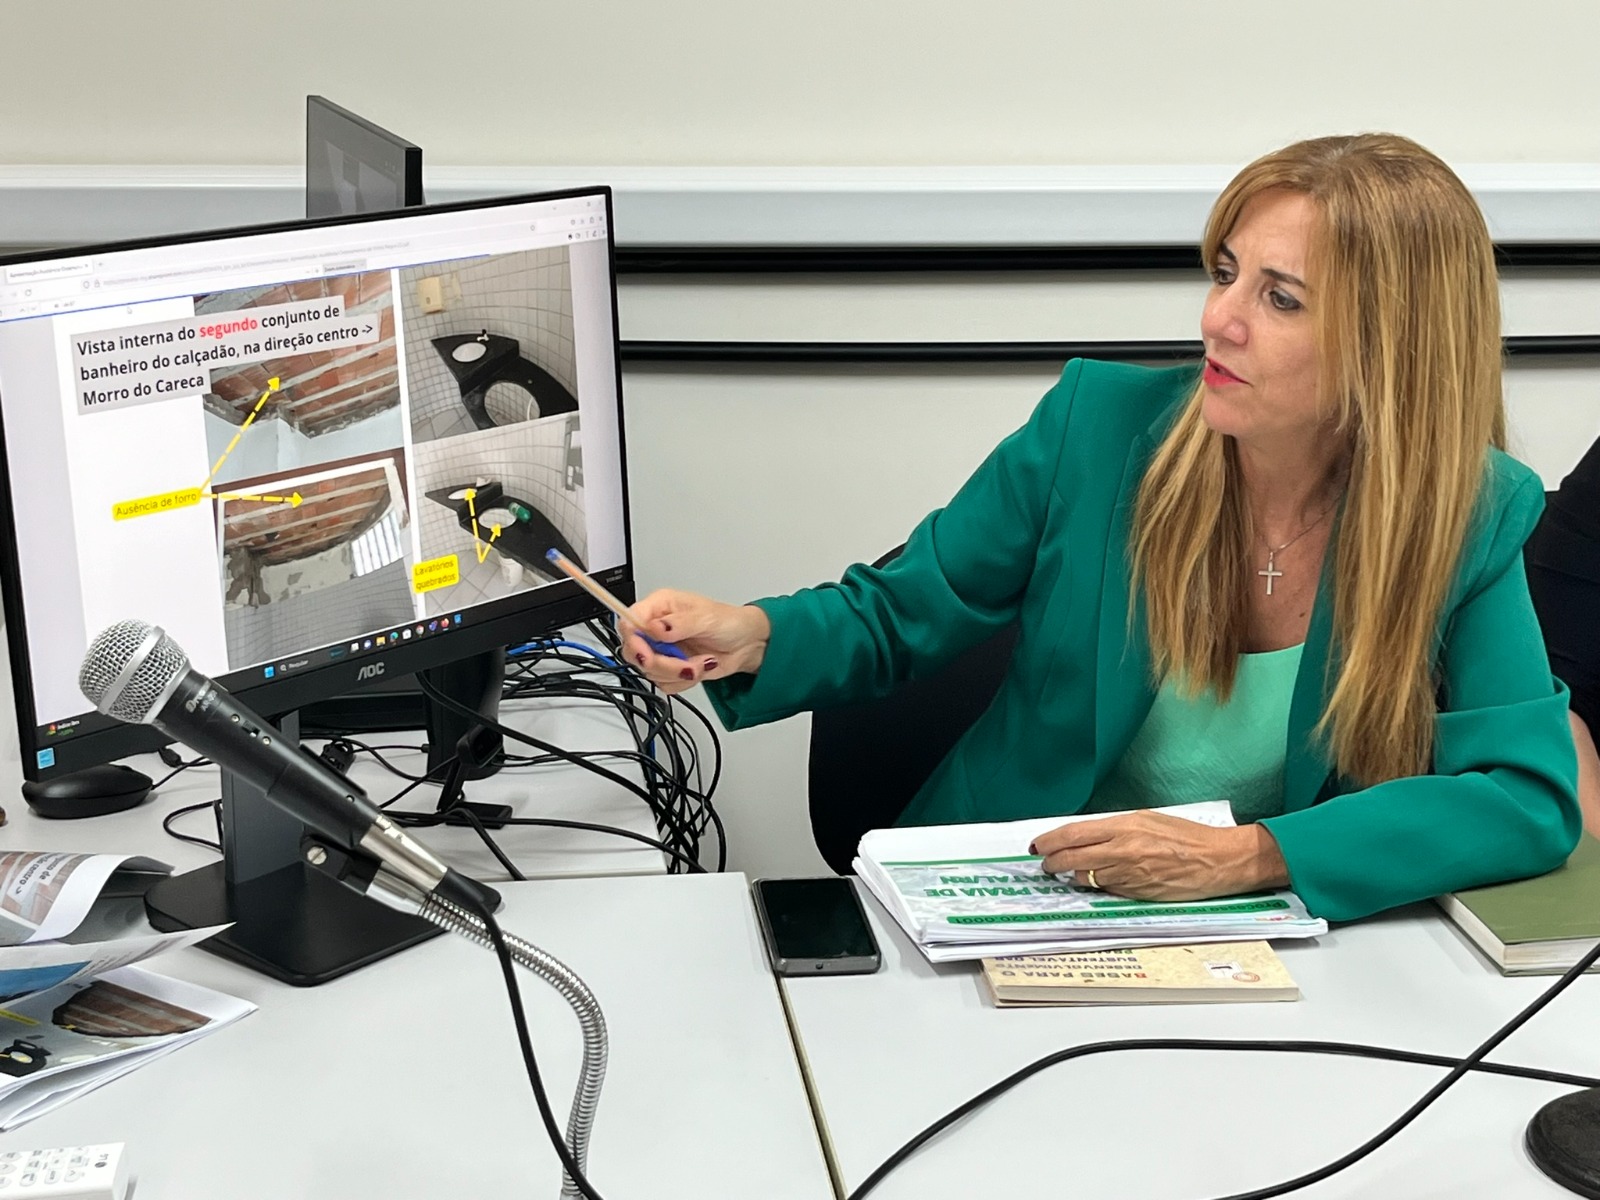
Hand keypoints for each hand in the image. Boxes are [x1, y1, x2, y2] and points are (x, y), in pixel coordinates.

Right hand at [623, 589, 770, 694]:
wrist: (747, 644)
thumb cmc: (730, 622)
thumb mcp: (707, 618)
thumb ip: (679, 623)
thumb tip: (655, 627)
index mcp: (660, 607)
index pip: (629, 621)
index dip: (633, 641)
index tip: (647, 654)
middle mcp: (656, 628)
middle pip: (634, 651)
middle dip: (661, 663)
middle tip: (684, 663)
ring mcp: (663, 649)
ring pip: (649, 671)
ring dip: (678, 673)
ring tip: (701, 663)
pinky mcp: (671, 668)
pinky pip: (663, 683)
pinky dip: (683, 681)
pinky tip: (699, 668)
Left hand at [1029, 811, 1288, 900]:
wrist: (1219, 861)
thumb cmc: (1187, 837)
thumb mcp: (1148, 820)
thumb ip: (1117, 828)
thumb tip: (1090, 836)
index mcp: (1124, 827)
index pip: (1073, 834)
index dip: (1050, 841)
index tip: (1038, 845)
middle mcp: (1122, 851)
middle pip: (1071, 859)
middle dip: (1052, 863)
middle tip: (1045, 864)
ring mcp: (1128, 875)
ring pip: (1086, 878)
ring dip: (1073, 878)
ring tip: (1068, 874)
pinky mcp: (1137, 894)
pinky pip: (1108, 891)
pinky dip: (1098, 887)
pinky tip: (1098, 883)